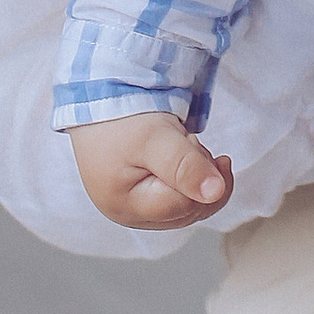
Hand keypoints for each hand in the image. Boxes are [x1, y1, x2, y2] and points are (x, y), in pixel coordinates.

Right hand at [69, 111, 235, 231]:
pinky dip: (189, 174)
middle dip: (199, 173)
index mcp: (126, 207)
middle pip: (190, 209)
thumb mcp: (155, 138)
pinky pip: (180, 196)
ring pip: (189, 204)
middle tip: (184, 139)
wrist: (99, 99)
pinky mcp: (143, 196)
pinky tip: (181, 153)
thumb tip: (214, 193)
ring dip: (195, 172)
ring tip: (179, 144)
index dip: (198, 171)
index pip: (187, 204)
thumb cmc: (119, 118)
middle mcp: (130, 214)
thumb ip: (185, 166)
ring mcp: (136, 207)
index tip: (188, 139)